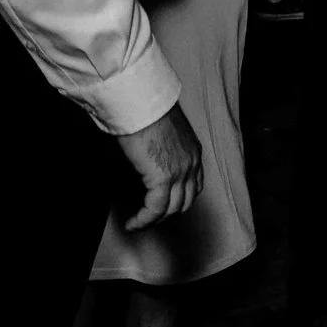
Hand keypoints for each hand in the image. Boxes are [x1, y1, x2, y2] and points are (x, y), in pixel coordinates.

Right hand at [116, 104, 202, 230]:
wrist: (142, 103)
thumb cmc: (145, 112)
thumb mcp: (161, 134)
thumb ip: (161, 150)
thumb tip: (146, 159)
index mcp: (193, 152)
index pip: (194, 185)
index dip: (179, 199)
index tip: (163, 205)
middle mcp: (192, 164)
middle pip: (185, 200)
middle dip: (167, 212)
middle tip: (147, 217)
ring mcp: (180, 172)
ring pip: (171, 208)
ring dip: (153, 219)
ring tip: (138, 223)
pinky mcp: (163, 178)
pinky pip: (155, 208)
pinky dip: (143, 220)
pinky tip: (132, 223)